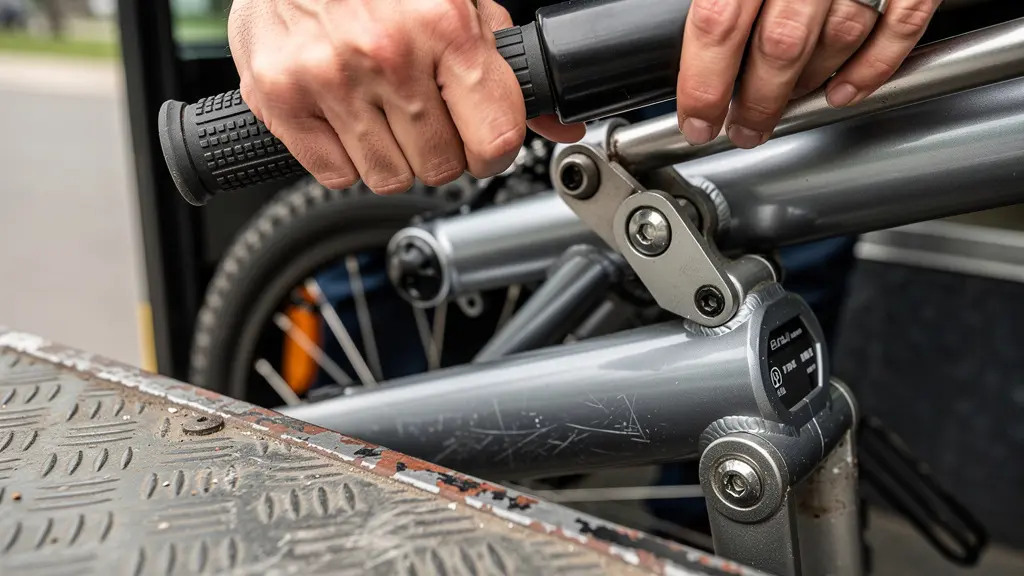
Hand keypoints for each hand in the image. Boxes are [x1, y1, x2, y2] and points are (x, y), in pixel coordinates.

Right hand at [228, 0, 582, 193]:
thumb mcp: (459, 4)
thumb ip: (506, 68)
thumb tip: (557, 125)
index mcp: (443, 24)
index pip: (494, 140)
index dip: (493, 150)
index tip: (482, 141)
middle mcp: (386, 52)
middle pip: (441, 167)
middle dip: (440, 149)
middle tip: (423, 114)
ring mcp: (328, 76)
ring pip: (390, 178)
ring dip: (393, 156)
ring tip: (381, 110)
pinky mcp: (280, 98)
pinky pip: (335, 175)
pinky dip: (344, 157)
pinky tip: (345, 116)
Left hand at [676, 0, 942, 148]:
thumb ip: (721, 0)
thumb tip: (697, 47)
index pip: (718, 25)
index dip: (703, 83)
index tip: (697, 121)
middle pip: (779, 45)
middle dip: (757, 102)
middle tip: (743, 130)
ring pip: (837, 36)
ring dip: (808, 85)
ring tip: (786, 106)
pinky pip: (901, 22)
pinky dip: (876, 65)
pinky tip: (845, 92)